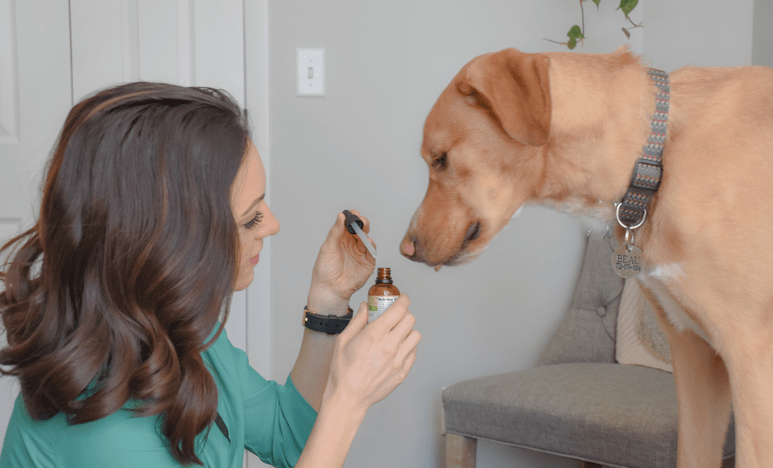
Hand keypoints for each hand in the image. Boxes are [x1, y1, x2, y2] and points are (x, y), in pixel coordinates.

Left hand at [307, 210, 375, 313]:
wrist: (330, 289)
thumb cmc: (325, 270)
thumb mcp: (328, 247)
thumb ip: (335, 231)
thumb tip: (340, 216)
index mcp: (341, 239)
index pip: (349, 225)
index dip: (352, 218)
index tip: (353, 213)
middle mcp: (351, 245)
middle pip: (361, 230)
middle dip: (362, 223)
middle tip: (361, 220)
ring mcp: (360, 253)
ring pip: (367, 239)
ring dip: (366, 233)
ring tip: (362, 232)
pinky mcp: (367, 263)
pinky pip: (372, 252)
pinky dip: (371, 246)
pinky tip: (368, 242)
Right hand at [323, 294, 420, 413]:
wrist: (349, 397)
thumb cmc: (342, 371)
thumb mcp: (343, 340)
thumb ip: (357, 321)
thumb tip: (366, 307)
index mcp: (375, 334)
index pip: (399, 309)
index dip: (403, 300)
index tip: (402, 298)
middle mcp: (390, 345)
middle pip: (410, 320)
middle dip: (405, 314)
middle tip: (397, 316)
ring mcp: (398, 360)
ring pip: (416, 336)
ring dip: (408, 331)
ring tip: (397, 334)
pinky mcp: (402, 372)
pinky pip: (413, 353)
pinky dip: (408, 348)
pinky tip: (396, 350)